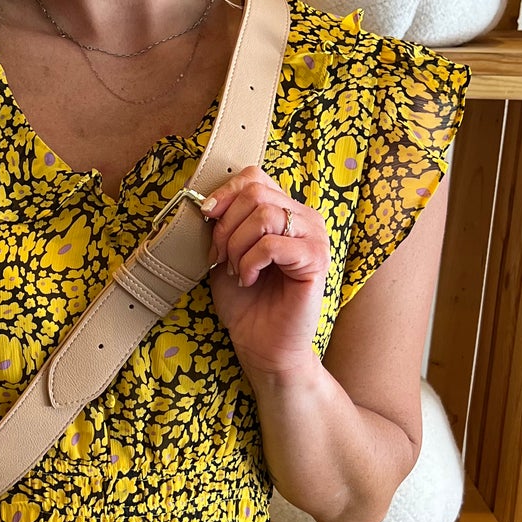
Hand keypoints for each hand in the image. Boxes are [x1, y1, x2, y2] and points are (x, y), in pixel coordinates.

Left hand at [201, 169, 328, 381]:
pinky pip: (272, 244)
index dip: (225, 193)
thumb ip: (222, 223)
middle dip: (226, 226)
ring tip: (237, 271)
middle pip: (256, 193)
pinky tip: (249, 280)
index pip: (255, 176)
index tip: (206, 218)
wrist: (262, 345)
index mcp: (286, 210)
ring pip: (264, 215)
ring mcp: (315, 237)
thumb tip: (205, 199)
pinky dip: (251, 262)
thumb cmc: (245, 301)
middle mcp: (305, 218)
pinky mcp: (317, 260)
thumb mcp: (225, 253)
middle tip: (221, 258)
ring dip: (237, 246)